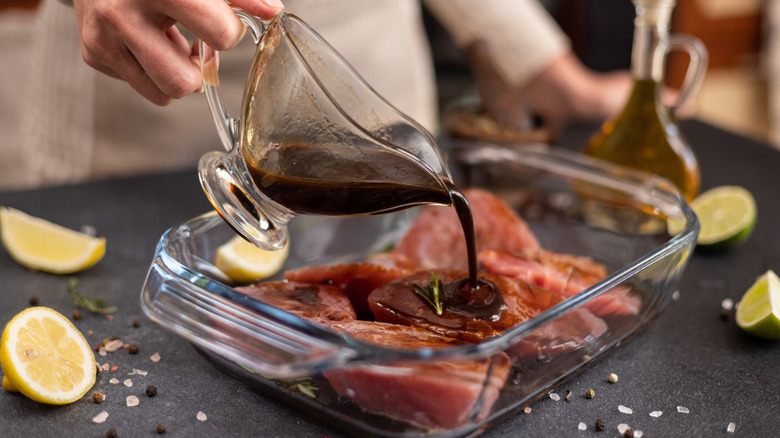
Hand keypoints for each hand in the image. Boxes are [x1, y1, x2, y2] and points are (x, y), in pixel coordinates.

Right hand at [73, 0, 282, 105]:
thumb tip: (272, 11)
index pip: (220, 34)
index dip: (228, 33)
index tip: (221, 22)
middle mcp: (124, 13)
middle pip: (183, 83)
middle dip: (198, 71)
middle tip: (194, 45)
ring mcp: (104, 36)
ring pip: (163, 94)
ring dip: (176, 76)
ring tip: (171, 45)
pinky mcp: (92, 52)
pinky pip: (141, 87)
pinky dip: (152, 70)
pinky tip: (148, 41)